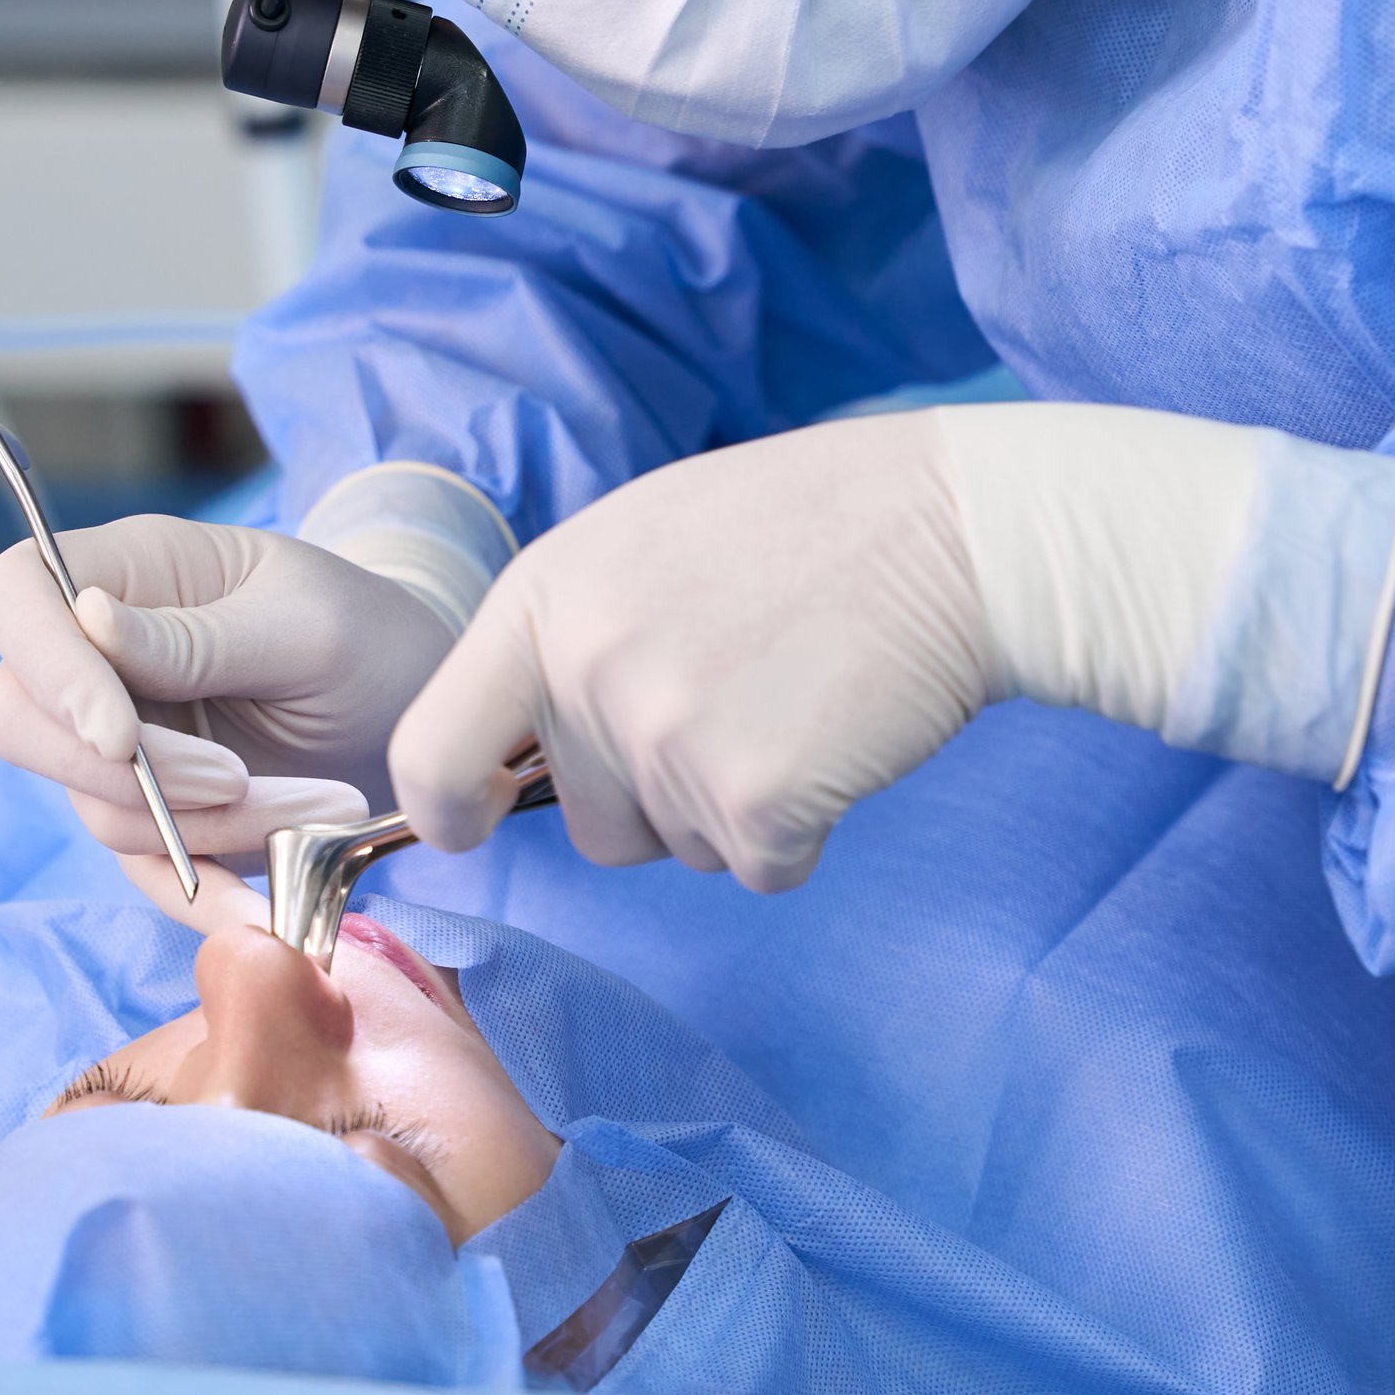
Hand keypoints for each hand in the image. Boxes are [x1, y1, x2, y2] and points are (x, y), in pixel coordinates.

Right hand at [0, 517, 457, 861]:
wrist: (422, 707)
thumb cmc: (370, 635)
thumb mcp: (306, 624)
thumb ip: (197, 636)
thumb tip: (85, 616)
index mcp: (127, 572)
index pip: (14, 601)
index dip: (44, 669)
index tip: (120, 735)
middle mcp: (102, 656)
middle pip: (21, 721)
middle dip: (127, 774)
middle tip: (237, 781)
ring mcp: (122, 739)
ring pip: (98, 806)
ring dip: (204, 828)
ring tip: (325, 806)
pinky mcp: (159, 814)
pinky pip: (145, 866)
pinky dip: (201, 893)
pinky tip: (266, 911)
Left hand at [388, 405, 1394, 889]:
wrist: (960, 532)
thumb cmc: (815, 526)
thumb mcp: (649, 538)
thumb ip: (574, 632)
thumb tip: (516, 740)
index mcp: (546, 597)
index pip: (433, 746)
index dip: (447, 806)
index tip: (469, 821)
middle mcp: (586, 672)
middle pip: (586, 822)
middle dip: (655, 794)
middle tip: (743, 695)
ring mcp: (665, 740)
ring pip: (677, 849)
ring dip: (734, 805)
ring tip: (796, 700)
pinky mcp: (752, 802)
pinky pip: (758, 868)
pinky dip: (803, 829)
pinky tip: (839, 739)